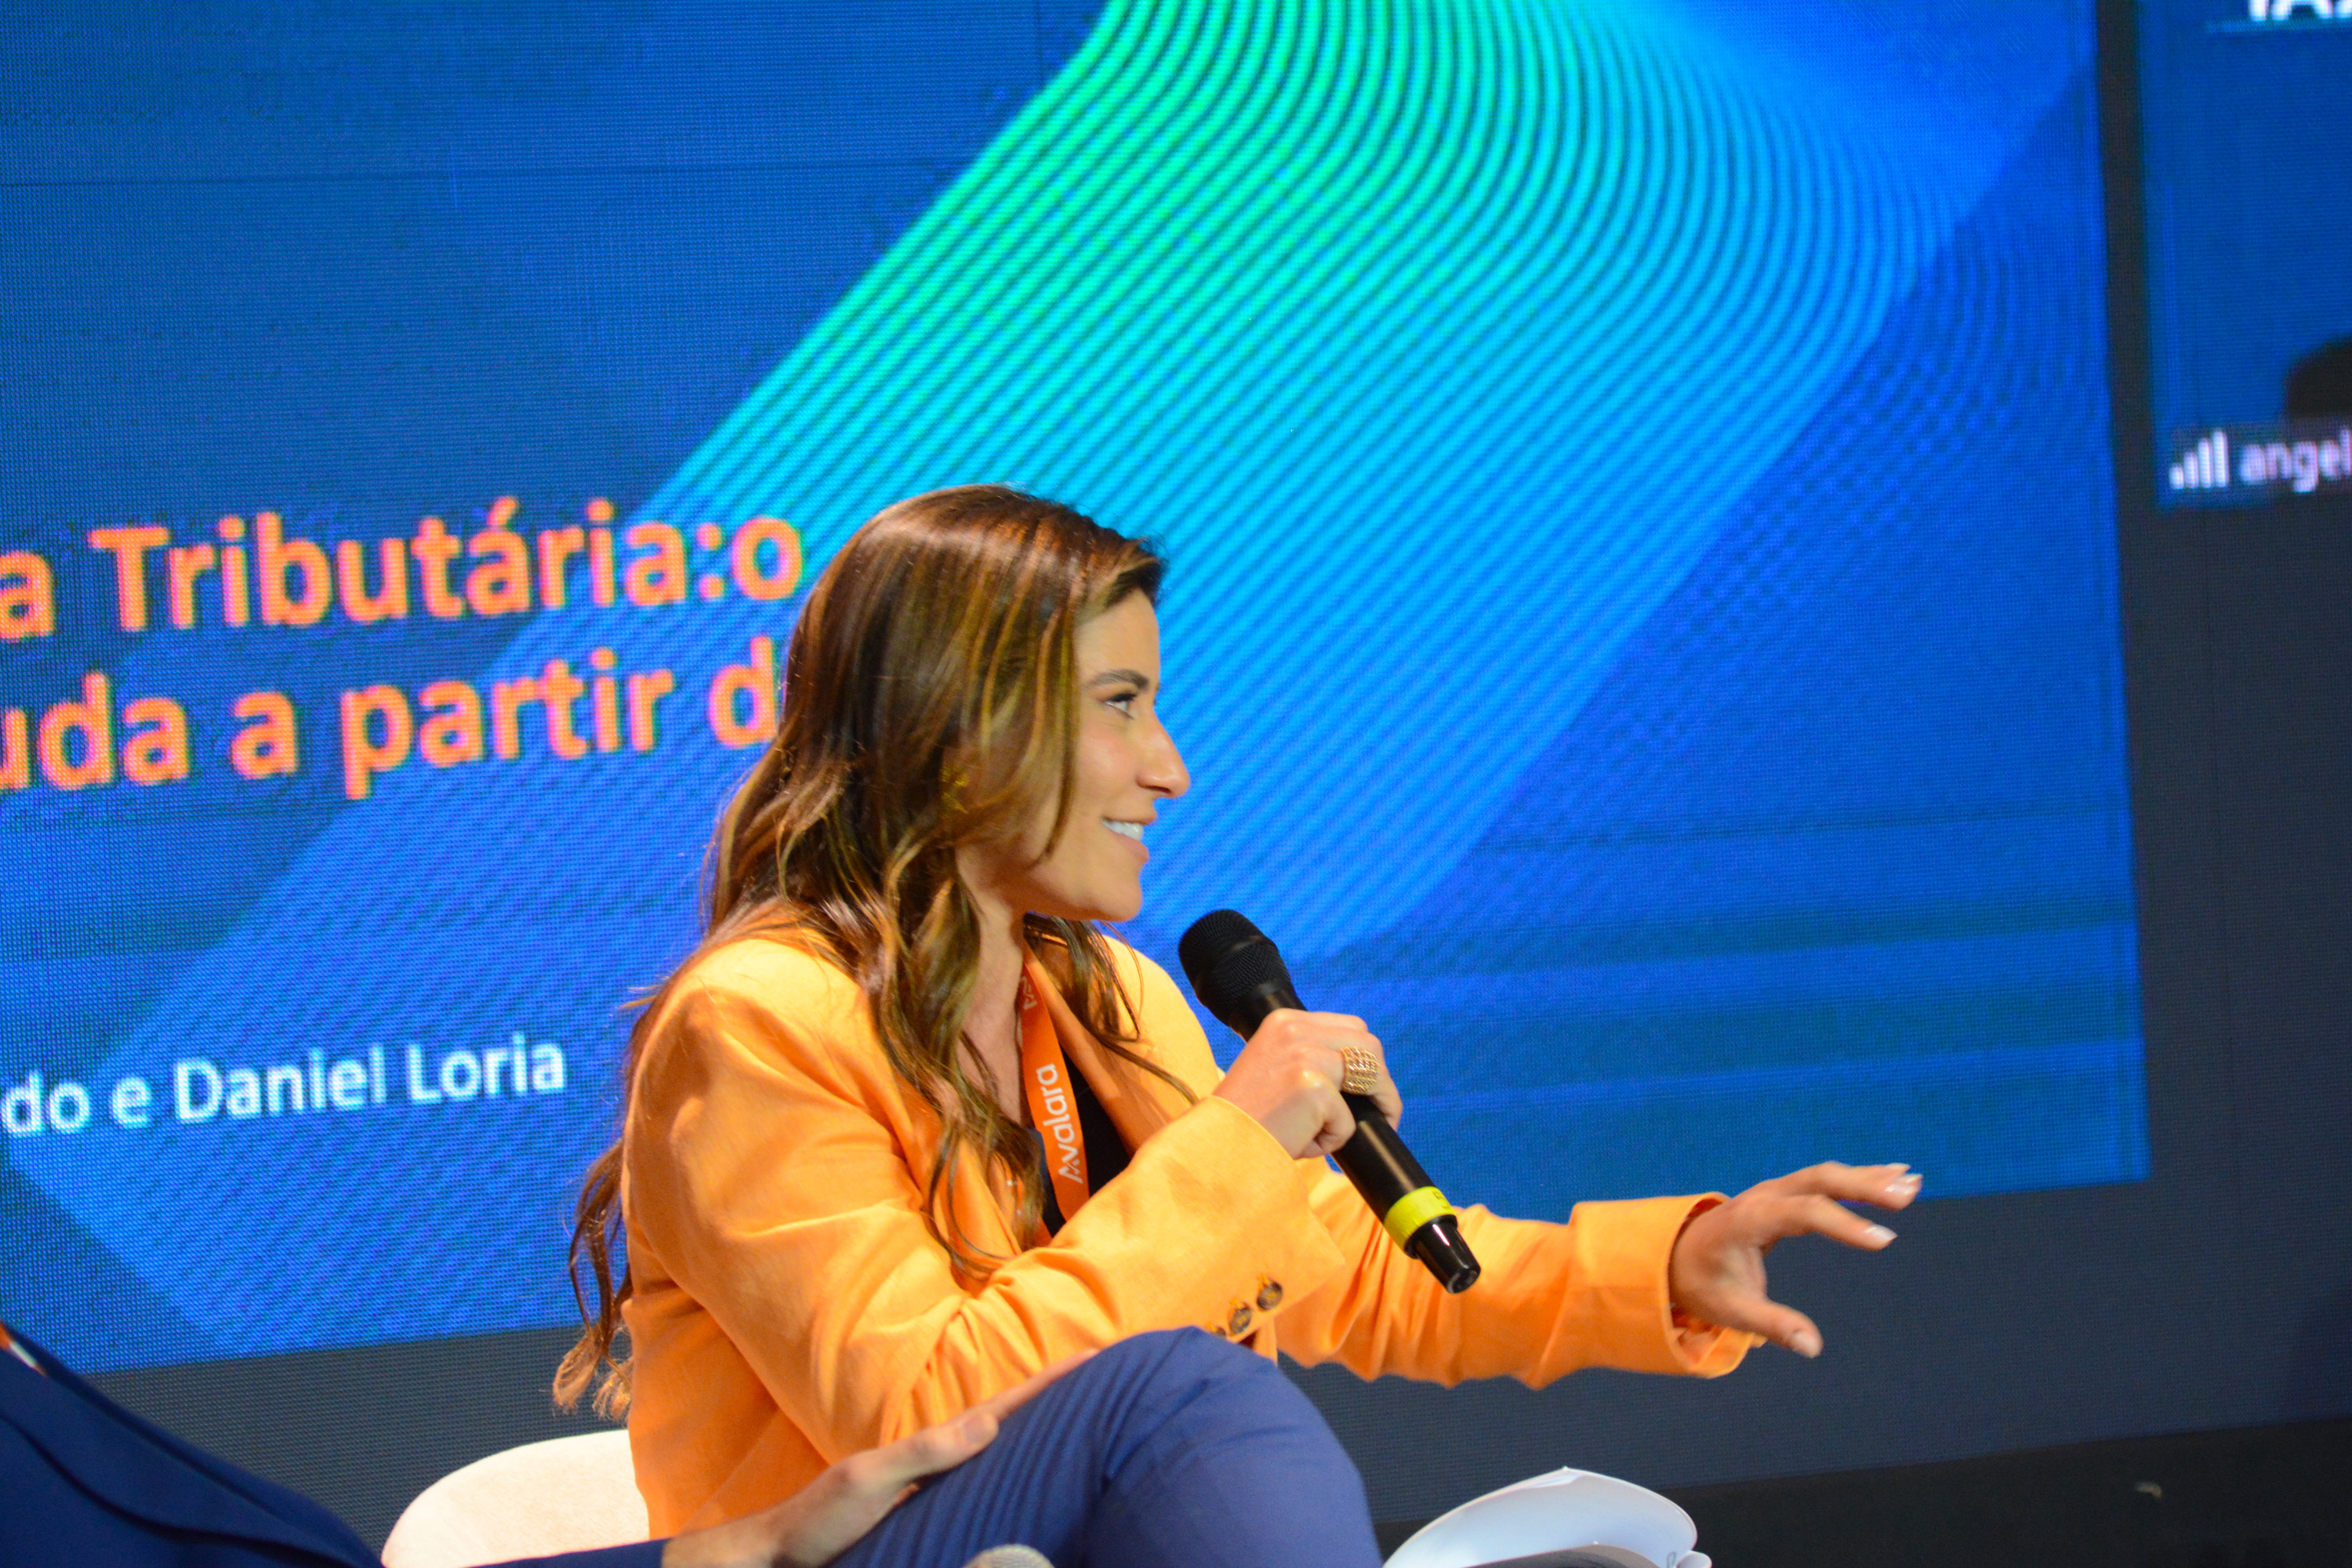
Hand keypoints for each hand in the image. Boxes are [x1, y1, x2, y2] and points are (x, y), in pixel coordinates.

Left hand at [662, 1353, 1091, 1567]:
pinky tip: (1041, 1488)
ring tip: (1095, 1425)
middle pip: (1016, 1425)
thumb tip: (990, 1419)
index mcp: (938, 1445)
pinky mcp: (938, 1522)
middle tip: (1113, 1383)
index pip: (1005, 1408)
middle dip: (1062, 1401)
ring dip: (1049, 1438)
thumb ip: (926, 1451)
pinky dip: (1022, 1480)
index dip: (1050, 1384)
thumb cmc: (822, 1517)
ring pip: (1008, 1457)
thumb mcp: (870, 1478)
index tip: (1096, 1358)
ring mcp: (943, 1490)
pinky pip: (992, 1492)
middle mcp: (946, 1462)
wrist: (785, 1556)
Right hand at [1212, 1009, 1402, 1157]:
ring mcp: (1304, 1054)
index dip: (1366, 1061)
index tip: (1369, 1091)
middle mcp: (1294, 1029)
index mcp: (1284, 1020)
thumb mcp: (1276, 1072)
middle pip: (1369, 1044)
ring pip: (1371, 1072)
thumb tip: (1363, 1081)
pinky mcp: (1312, 1086)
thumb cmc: (1248, 1119)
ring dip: (1375, 1105)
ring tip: (1349, 1131)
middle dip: (1381, 1081)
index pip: (1350, 1028)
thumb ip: (1311, 1060)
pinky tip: (1305, 1143)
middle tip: (1381, 1114)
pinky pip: (1349, 1119)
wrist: (1217, 1145)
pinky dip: (1334, 1139)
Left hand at [1667, 1162, 1921, 1358]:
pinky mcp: (1784, 1194)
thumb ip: (1771, 1325)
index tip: (1884, 1241)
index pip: (1803, 1214)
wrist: (1675, 1254)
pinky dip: (1859, 1178)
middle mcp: (1763, 1196)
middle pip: (1818, 1181)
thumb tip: (1812, 1347)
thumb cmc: (1702, 1283)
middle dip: (1863, 1185)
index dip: (1844, 1225)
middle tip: (1906, 1195)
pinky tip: (1895, 1177)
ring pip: (1825, 1176)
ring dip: (1868, 1178)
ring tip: (1912, 1184)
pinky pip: (1824, 1181)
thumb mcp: (1730, 1310)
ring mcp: (1773, 1191)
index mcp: (1747, 1220)